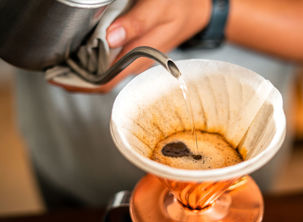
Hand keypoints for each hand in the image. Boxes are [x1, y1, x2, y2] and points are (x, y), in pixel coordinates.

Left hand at [60, 0, 210, 92]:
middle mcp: (137, 63)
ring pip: (106, 72)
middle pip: (102, 80)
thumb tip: (109, 38)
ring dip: (84, 69)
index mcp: (141, 57)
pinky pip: (112, 62)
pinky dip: (95, 59)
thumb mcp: (159, 8)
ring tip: (64, 60)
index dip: (80, 84)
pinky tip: (85, 50)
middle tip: (55, 67)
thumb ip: (136, 24)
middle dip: (76, 77)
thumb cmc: (181, 7)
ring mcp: (136, 59)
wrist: (200, 11)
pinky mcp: (136, 52)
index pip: (106, 82)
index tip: (59, 77)